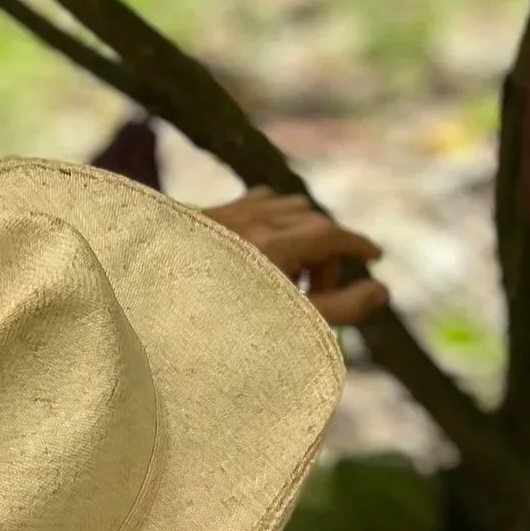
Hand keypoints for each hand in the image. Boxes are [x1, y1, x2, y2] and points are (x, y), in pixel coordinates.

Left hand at [204, 188, 389, 327]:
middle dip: (325, 254)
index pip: (330, 234)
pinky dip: (272, 216)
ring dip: (299, 234)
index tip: (376, 257)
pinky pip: (254, 202)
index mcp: (273, 246)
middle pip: (311, 222)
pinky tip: (267, 240)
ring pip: (283, 207)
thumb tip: (381, 291)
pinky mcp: (206, 216)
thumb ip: (340, 308)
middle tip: (316, 295)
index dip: (358, 244)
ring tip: (288, 276)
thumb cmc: (220, 328)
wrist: (148, 315)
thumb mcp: (290, 322)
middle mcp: (251, 221)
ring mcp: (226, 215)